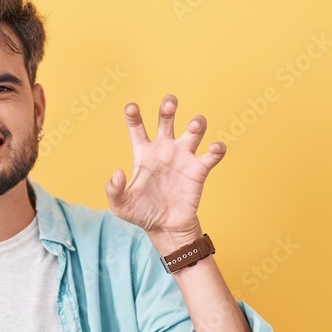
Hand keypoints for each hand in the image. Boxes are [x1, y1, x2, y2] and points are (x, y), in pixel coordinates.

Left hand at [105, 95, 224, 243]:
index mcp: (143, 153)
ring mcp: (183, 157)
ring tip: (194, 126)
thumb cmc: (141, 214)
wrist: (165, 228)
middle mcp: (164, 149)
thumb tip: (118, 172)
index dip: (133, 115)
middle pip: (167, 119)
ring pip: (194, 130)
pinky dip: (217, 149)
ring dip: (197, 123)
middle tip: (170, 102)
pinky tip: (214, 149)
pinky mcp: (199, 170)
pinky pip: (213, 154)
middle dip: (169, 107)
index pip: (137, 127)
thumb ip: (114, 189)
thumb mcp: (120, 205)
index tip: (131, 107)